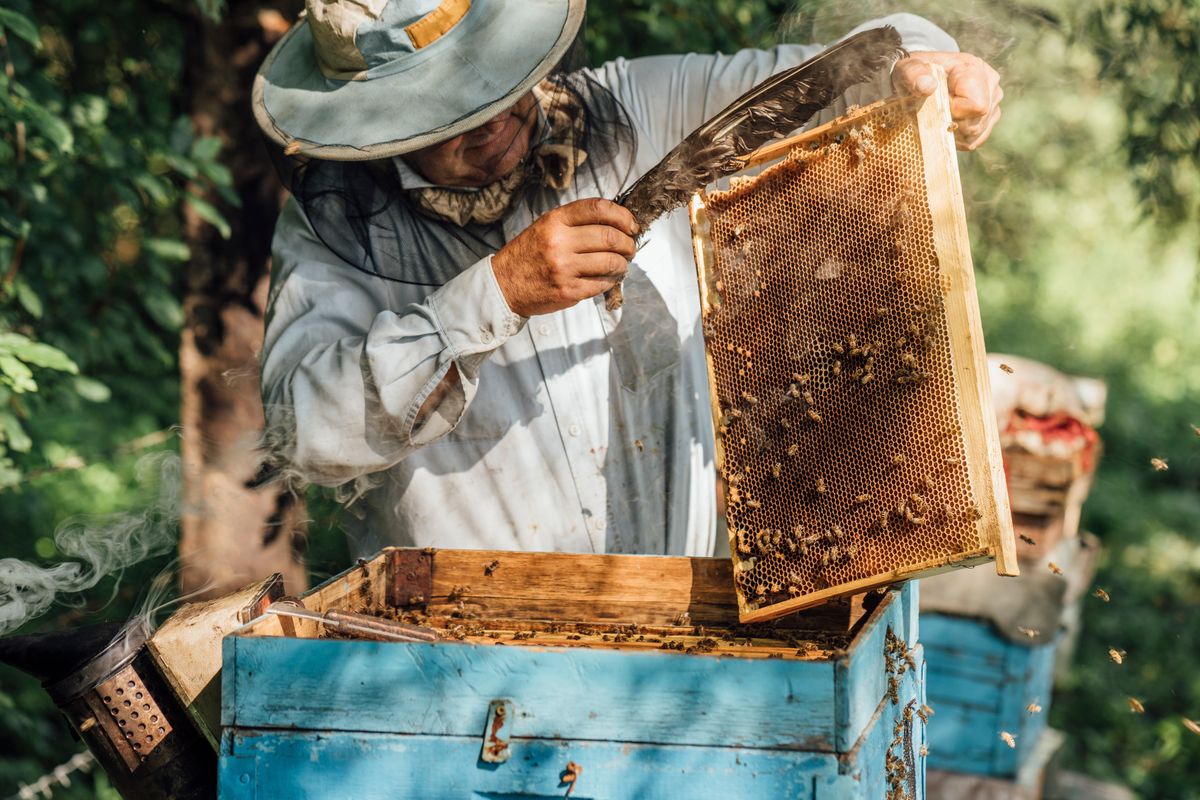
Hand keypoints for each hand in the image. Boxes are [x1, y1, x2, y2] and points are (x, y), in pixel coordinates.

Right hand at [492, 198, 637, 316]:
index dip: (622, 215)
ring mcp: (564, 268)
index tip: (631, 224)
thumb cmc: (528, 254)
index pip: (598, 208)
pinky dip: (611, 280)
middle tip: (630, 247)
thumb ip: (576, 222)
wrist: (504, 285)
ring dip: (623, 264)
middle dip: (628, 243)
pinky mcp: (568, 291)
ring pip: (611, 261)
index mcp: (555, 221)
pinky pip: (601, 284)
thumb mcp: (546, 227)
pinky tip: (609, 278)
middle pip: (610, 236)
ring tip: (622, 264)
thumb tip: (615, 222)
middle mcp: (559, 242)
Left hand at [891, 52, 1002, 150]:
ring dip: (955, 132)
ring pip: (977, 133)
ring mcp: (993, 99)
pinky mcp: (991, 114)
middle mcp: (989, 82)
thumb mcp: (907, 70)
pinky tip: (947, 124)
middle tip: (935, 113)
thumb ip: (914, 75)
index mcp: (972, 68)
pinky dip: (959, 138)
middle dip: (953, 125)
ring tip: (940, 117)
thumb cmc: (914, 75)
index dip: (954, 113)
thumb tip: (927, 86)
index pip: (977, 105)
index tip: (937, 106)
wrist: (920, 77)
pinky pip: (977, 139)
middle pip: (977, 122)